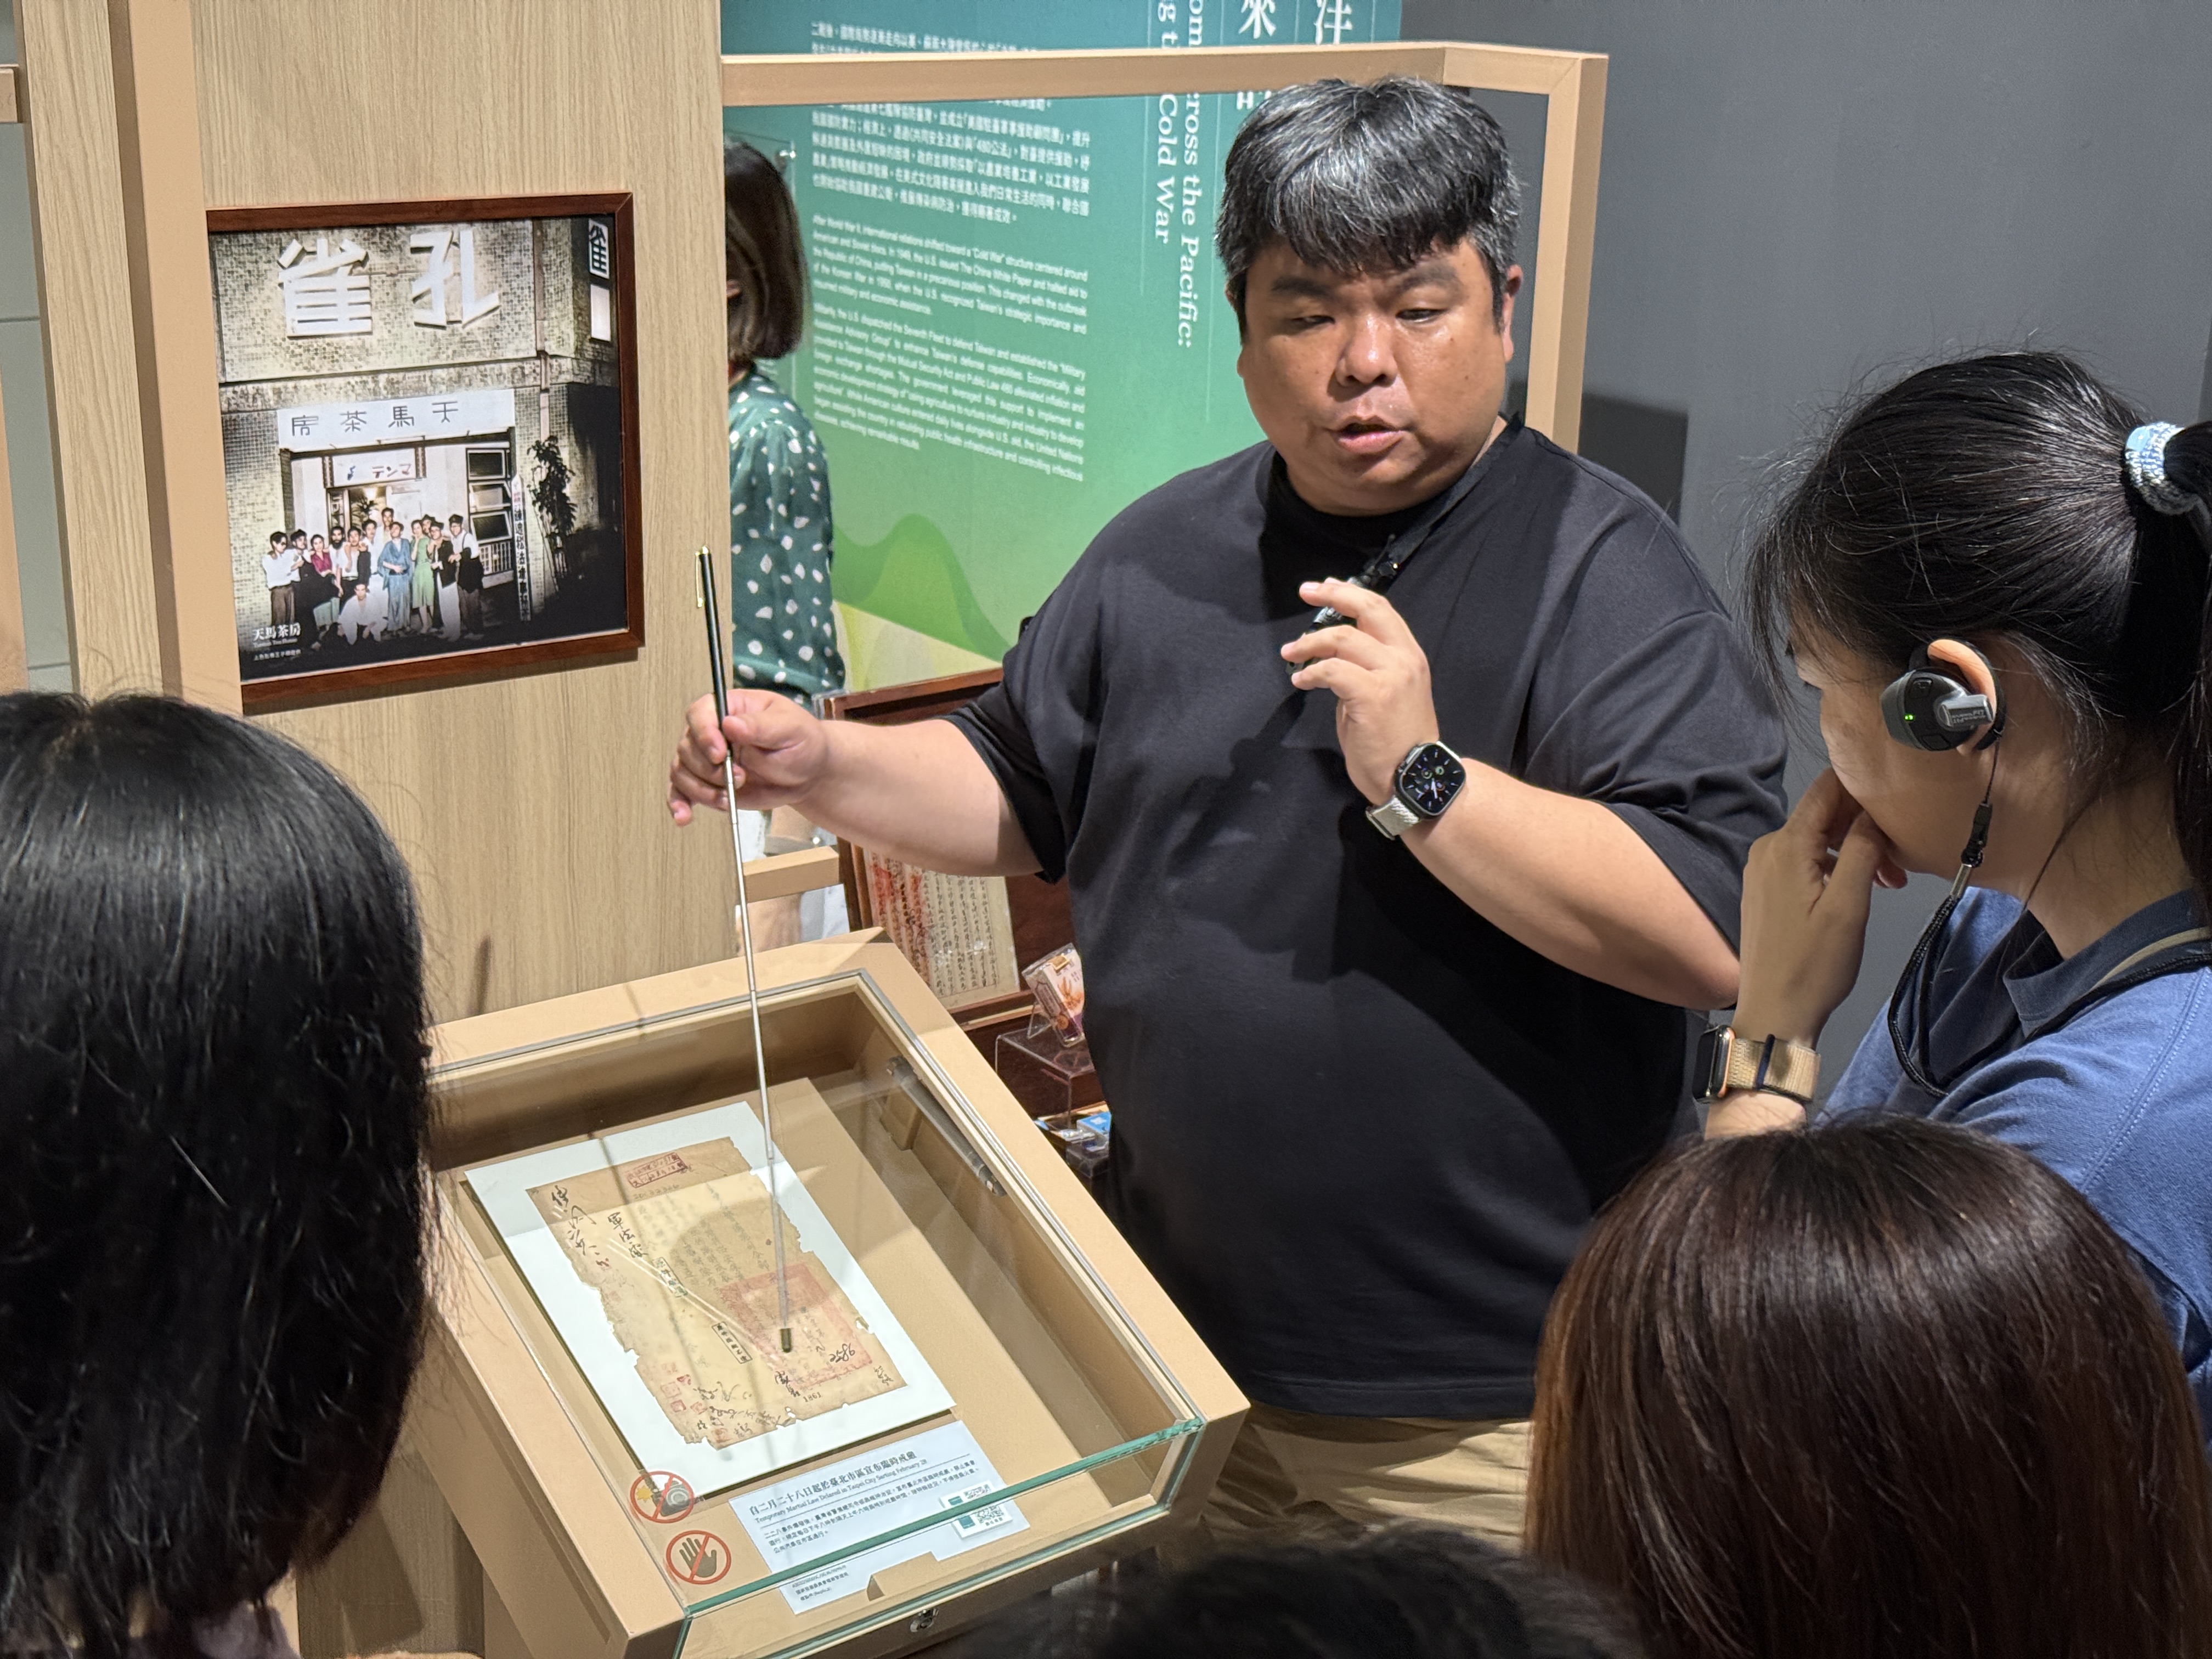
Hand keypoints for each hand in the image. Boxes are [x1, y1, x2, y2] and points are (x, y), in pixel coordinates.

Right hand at [667, 690, 827, 823]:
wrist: (808, 773)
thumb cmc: (801, 742)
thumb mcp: (790, 729)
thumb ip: (760, 726)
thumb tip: (730, 724)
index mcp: (730, 709)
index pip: (700, 713)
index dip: (704, 734)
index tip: (720, 754)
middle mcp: (713, 731)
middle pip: (688, 747)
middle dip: (710, 769)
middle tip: (740, 778)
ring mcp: (708, 759)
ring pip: (682, 771)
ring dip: (702, 790)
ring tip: (729, 798)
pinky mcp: (709, 783)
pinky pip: (683, 791)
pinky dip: (681, 804)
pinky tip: (684, 816)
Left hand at [1279, 580, 1438, 803]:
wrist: (1415, 781)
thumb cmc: (1396, 745)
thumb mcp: (1385, 696)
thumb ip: (1364, 673)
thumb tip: (1334, 660)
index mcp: (1409, 656)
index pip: (1381, 609)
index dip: (1350, 593)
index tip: (1326, 587)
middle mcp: (1404, 659)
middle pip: (1368, 608)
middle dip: (1333, 595)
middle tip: (1306, 592)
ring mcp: (1391, 676)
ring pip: (1344, 638)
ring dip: (1310, 642)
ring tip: (1290, 652)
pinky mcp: (1372, 696)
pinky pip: (1332, 671)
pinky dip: (1311, 671)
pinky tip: (1300, 680)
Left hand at [1734, 769, 1905, 1044]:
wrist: (1775, 1012)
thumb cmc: (1814, 965)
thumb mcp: (1848, 905)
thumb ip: (1862, 850)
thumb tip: (1874, 811)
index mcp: (1786, 845)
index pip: (1825, 789)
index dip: (1863, 787)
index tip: (1900, 804)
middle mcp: (1768, 848)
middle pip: (1824, 814)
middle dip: (1867, 828)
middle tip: (1901, 863)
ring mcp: (1763, 868)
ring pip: (1818, 839)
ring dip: (1856, 851)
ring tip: (1890, 883)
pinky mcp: (1765, 888)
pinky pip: (1805, 860)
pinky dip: (1836, 866)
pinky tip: (1861, 888)